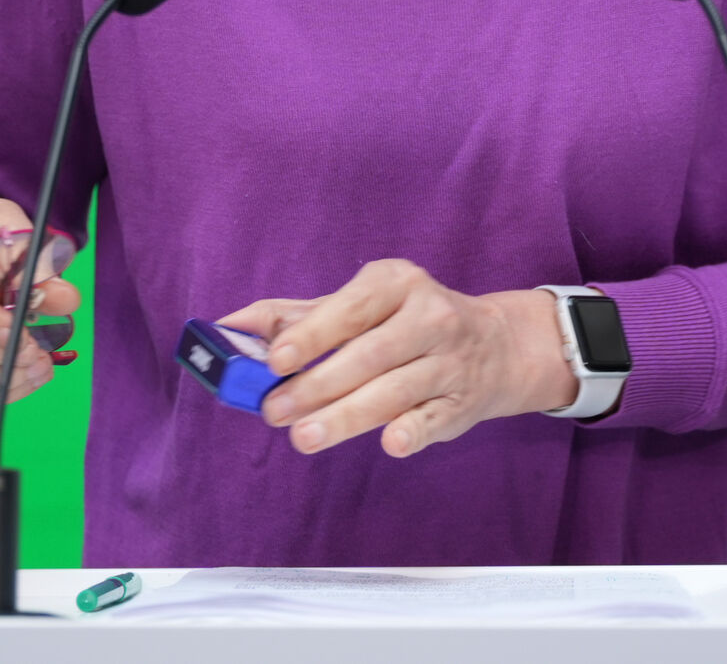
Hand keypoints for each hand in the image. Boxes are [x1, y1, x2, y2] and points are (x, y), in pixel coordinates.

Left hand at [219, 259, 579, 458]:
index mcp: (397, 283)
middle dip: (318, 386)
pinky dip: (412, 430)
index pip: (350, 309)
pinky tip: (389, 443)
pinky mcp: (463, 403)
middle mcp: (430, 316)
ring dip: (347, 416)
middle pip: (368, 355)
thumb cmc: (405, 323)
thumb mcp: (358, 306)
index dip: (312, 335)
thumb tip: (230, 325)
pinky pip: (434, 418)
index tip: (275, 360)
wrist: (496, 346)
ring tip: (304, 437)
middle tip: (275, 411)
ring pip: (394, 391)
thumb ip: (295, 316)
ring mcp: (451, 361)